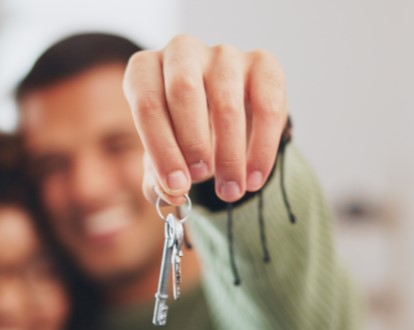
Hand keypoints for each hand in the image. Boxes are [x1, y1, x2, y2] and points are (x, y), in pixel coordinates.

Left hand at [123, 35, 287, 204]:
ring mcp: (223, 54)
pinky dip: (262, 147)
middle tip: (201, 179)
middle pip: (184, 91)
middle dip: (192, 143)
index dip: (161, 148)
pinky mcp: (262, 63)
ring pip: (226, 101)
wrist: (219, 117)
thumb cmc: (179, 135)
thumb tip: (170, 194)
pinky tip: (254, 178)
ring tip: (231, 190)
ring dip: (229, 153)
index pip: (148, 103)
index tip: (176, 185)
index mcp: (146, 69)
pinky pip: (267, 104)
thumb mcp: (162, 155)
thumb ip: (158, 178)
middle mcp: (182, 52)